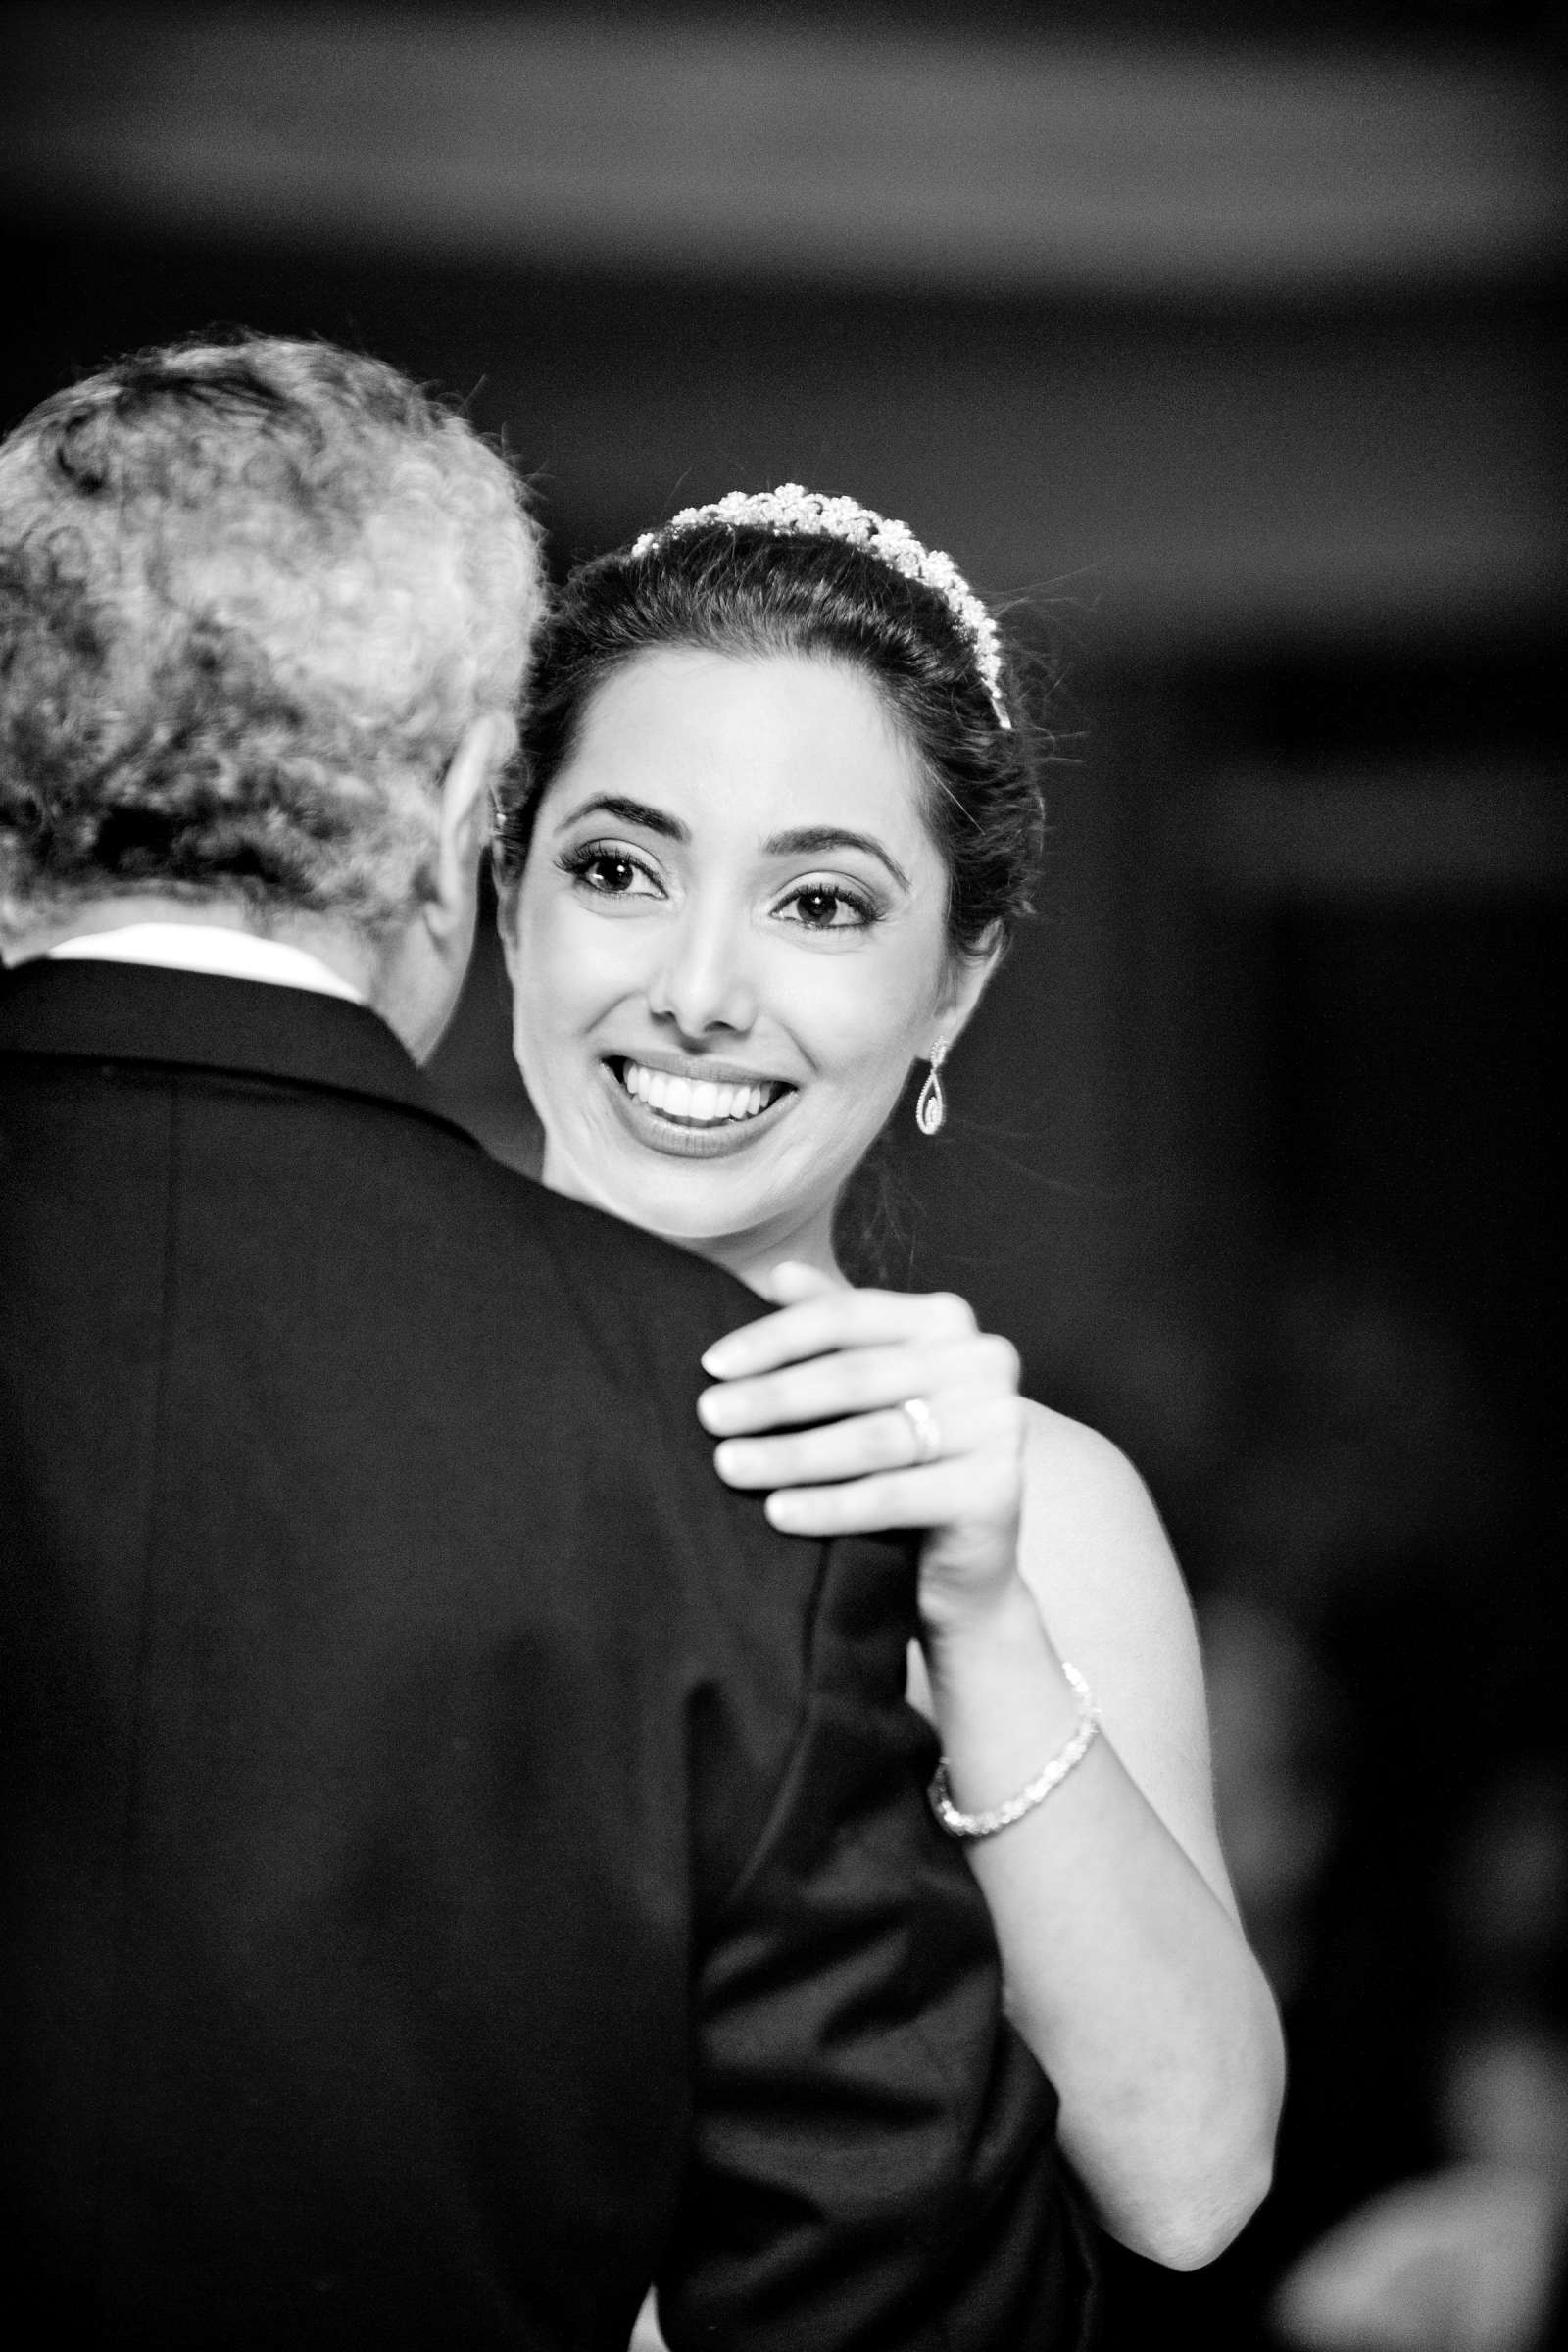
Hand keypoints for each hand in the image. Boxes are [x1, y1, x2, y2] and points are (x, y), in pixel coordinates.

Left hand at [697, 1263, 1027, 1622]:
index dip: (775, 1338)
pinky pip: (895, 1496)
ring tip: (730, 1466)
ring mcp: (998, 1424)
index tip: (711, 1365)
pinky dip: (831, 1506)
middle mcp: (983, 1360)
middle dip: (774, 1397)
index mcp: (948, 1319)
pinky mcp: (997, 1489)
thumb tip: (779, 1274)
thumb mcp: (872, 1384)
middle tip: (709, 1417)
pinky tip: (780, 1513)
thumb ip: (836, 1325)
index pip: (847, 1316)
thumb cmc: (908, 1458)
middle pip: (855, 1375)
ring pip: (873, 1437)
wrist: (967, 1558)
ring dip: (791, 1453)